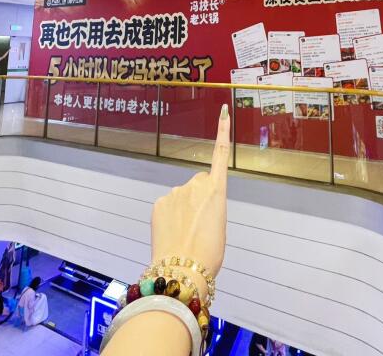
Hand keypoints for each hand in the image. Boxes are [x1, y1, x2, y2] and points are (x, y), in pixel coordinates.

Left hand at [151, 105, 229, 293]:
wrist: (182, 271)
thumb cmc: (209, 254)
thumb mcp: (220, 226)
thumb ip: (212, 206)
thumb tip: (198, 205)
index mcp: (216, 190)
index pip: (220, 154)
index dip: (222, 131)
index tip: (223, 110)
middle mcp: (195, 184)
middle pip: (199, 183)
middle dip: (199, 197)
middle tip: (201, 224)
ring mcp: (174, 192)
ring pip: (182, 196)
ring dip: (184, 210)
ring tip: (186, 234)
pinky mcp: (159, 202)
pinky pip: (167, 205)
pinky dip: (170, 216)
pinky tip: (172, 233)